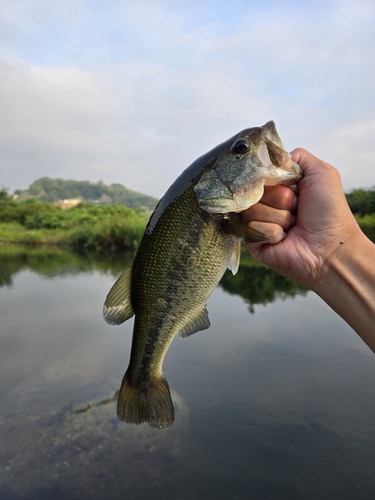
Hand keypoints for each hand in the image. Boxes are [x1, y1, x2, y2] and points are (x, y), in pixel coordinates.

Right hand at [242, 148, 361, 288]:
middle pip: (254, 189)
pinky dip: (272, 232)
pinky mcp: (253, 241)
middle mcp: (267, 203)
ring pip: (252, 209)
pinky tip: (285, 238)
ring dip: (278, 217)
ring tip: (293, 225)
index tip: (294, 187)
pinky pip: (252, 227)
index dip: (276, 179)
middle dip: (280, 198)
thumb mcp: (322, 173)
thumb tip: (275, 155)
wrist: (330, 248)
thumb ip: (299, 156)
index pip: (261, 172)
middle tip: (297, 209)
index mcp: (280, 187)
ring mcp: (258, 222)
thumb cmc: (329, 212)